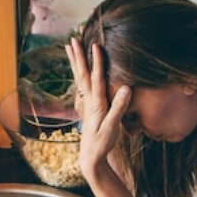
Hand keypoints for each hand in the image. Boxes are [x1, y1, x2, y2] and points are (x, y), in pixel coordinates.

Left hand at [65, 38, 131, 181]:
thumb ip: (119, 107)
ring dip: (75, 61)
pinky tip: (77, 67)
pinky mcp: (88, 106)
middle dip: (78, 56)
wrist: (91, 157)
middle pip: (82, 73)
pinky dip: (78, 72)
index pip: (96, 78)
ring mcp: (87, 102)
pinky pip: (81, 84)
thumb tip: (127, 87)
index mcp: (96, 103)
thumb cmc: (103, 143)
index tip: (95, 45)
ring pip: (79, 77)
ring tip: (69, 47)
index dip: (96, 61)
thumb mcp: (113, 126)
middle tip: (73, 39)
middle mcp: (89, 100)